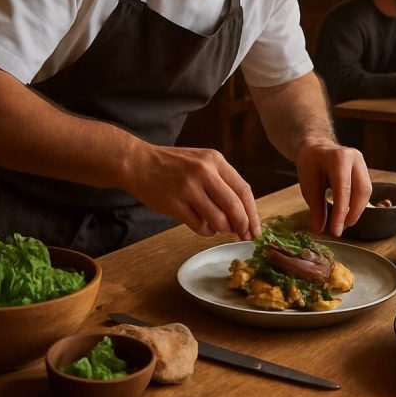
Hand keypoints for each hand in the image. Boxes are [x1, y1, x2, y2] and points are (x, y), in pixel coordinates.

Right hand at [126, 143, 259, 239]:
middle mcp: (204, 172)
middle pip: (234, 206)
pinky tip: (203, 226)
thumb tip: (243, 213)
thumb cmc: (173, 166)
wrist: (139, 163)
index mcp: (215, 160)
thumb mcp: (202, 162)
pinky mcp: (175, 204)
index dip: (253, 213)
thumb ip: (222, 182)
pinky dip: (206, 231)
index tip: (256, 228)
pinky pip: (200, 226)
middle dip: (243, 226)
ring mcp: (188, 188)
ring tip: (219, 227)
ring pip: (218, 219)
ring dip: (223, 229)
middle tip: (245, 236)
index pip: (243, 190)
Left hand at [296, 138, 370, 236]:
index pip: (343, 191)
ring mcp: (361, 162)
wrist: (315, 147)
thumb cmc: (310, 164)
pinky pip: (365, 189)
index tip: (336, 231)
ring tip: (344, 222)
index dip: (341, 214)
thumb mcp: (308, 185)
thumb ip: (316, 207)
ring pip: (366, 191)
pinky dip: (358, 203)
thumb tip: (320, 230)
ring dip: (357, 210)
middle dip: (353, 213)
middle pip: (361, 190)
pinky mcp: (364, 168)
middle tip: (342, 228)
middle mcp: (354, 158)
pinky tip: (348, 212)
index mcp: (338, 158)